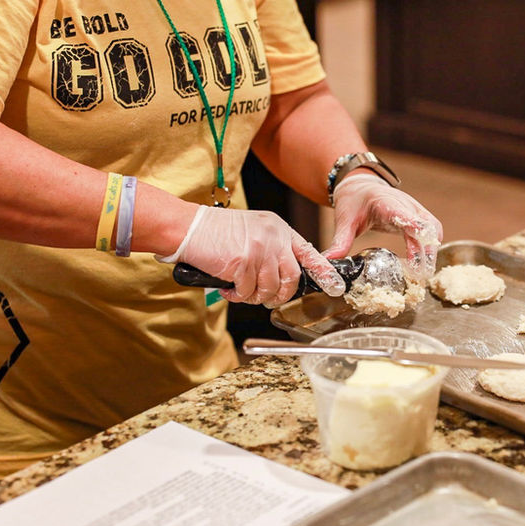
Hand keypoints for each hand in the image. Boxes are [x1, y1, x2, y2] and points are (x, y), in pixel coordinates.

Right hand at [163, 206, 345, 305]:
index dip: (323, 273)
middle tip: (265, 298)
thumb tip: (285, 276)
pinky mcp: (243, 262)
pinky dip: (236, 295)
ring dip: (254, 296)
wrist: (188, 228)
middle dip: (280, 295)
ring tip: (240, 289)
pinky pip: (247, 292)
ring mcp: (259, 249)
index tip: (336, 286)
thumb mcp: (254, 232)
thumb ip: (272, 249)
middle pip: (292, 278)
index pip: (309, 253)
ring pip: (269, 289)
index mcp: (279, 229)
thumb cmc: (217, 233)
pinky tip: (227, 286)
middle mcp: (273, 237)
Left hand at [326, 174, 442, 279]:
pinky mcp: (418, 217)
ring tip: (424, 274)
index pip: (402, 213)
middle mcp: (404, 204)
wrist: (360, 186)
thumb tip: (329, 262)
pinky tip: (424, 265)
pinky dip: (430, 247)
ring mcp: (414, 210)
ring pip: (432, 229)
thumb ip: (340, 242)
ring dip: (431, 250)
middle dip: (426, 248)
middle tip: (421, 273)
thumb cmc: (354, 201)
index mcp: (384, 202)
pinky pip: (431, 232)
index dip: (413, 225)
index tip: (422, 238)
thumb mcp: (344, 221)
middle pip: (424, 224)